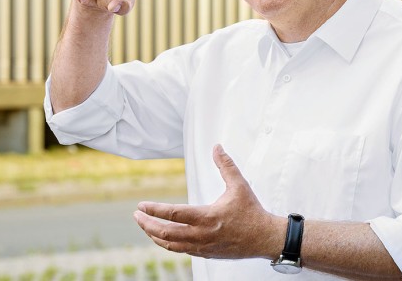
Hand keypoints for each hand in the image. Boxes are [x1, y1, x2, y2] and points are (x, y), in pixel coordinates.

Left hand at [133, 145, 283, 259]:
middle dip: (147, 224)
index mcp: (208, 217)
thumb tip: (217, 147)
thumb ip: (226, 165)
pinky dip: (167, 244)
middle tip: (137, 215)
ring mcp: (203, 246)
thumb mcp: (239, 185)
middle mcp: (202, 234)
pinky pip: (181, 250)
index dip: (154, 209)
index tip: (142, 205)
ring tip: (144, 226)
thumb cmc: (252, 212)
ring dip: (154, 235)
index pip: (173, 214)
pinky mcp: (206, 253)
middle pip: (166, 233)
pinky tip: (162, 238)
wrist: (265, 238)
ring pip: (171, 245)